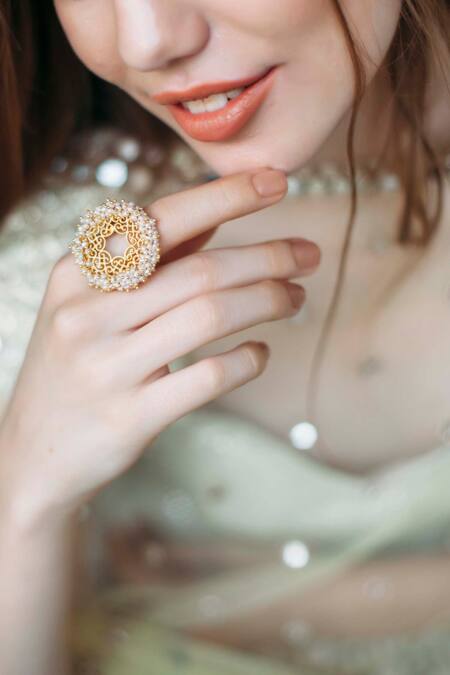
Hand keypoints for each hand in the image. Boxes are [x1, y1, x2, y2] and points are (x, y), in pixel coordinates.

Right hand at [0, 169, 320, 522]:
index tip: (277, 182)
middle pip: (202, 271)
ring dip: (268, 301)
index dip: (226, 195)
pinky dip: (248, 360)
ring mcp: (108, 367)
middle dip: (269, 257)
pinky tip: (260, 353)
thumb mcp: (89, 302)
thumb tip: (214, 214)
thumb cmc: (74, 365)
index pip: (162, 219)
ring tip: (295, 298)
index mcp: (78, 272)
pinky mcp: (131, 417)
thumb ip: (148, 259)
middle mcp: (88, 313)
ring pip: (211, 316)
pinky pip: (209, 377)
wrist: (35, 452)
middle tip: (309, 256)